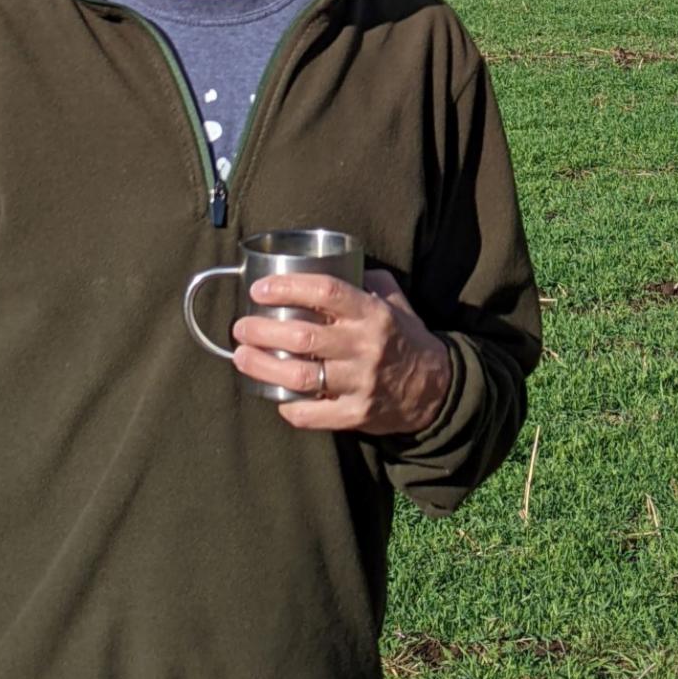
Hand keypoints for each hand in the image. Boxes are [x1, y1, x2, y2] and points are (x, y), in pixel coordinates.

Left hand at [232, 268, 451, 434]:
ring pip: (301, 376)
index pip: (326, 291)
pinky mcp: (356, 414)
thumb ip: (368, 281)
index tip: (261, 289)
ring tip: (242, 357)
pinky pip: (313, 414)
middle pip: (303, 336)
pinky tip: (275, 397)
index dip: (288, 287)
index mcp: (373, 313)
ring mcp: (360, 382)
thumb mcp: (395, 302)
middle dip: (263, 330)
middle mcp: (365, 346)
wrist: (436, 388)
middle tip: (240, 326)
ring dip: (263, 366)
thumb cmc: (406, 338)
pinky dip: (289, 407)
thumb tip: (334, 263)